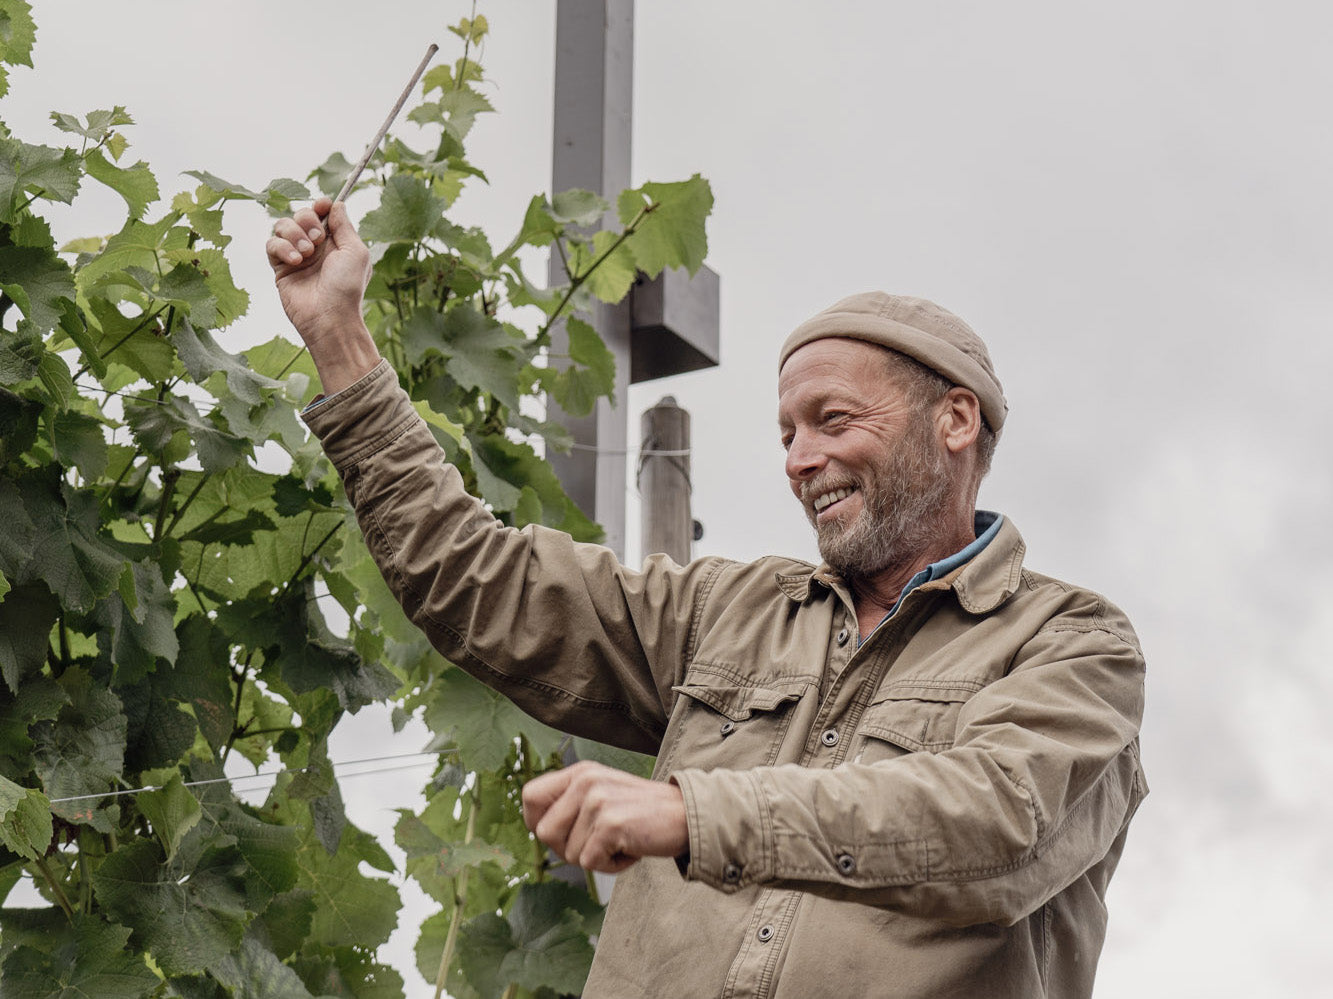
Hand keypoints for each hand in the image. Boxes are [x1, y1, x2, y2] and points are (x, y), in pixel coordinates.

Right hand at [266, 197, 379, 393]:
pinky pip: (271, 244)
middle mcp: (315, 247)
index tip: (322, 205)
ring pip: (283, 225)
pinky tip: (295, 261)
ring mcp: (296, 256)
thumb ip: (344, 226)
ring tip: (306, 253)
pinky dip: (282, 247)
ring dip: (294, 234)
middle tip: (317, 239)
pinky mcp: (280, 267)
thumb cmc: (348, 287)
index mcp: (336, 242)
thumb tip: (336, 203)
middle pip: (301, 215)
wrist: (329, 317)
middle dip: (307, 220)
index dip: (320, 206)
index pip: (323, 213)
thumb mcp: (355, 252)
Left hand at [522, 761, 688, 874]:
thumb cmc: (642, 814)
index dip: (537, 822)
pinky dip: (611, 867)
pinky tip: (631, 850)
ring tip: (621, 842)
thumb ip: (571, 805)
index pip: (530, 796)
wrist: (687, 816)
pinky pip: (590, 863)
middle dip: (568, 849)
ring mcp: (597, 801)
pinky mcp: (610, 824)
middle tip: (600, 842)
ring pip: (568, 854)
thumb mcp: (602, 796)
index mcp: (580, 773)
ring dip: (596, 859)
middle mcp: (585, 781)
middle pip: (544, 833)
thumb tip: (537, 828)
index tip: (561, 835)